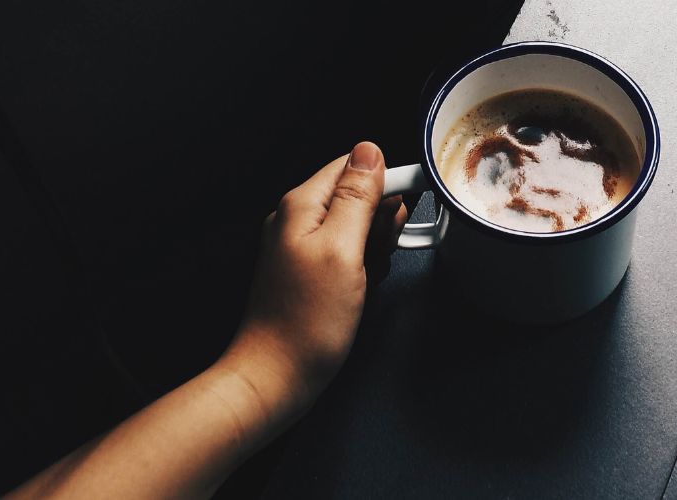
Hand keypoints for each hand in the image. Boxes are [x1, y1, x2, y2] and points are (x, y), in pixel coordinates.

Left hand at [228, 142, 406, 399]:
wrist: (276, 376)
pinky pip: (348, 254)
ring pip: (357, 227)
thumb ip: (357, 196)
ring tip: (363, 278)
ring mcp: (301, 246)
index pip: (354, 165)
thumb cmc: (306, 321)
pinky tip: (357, 291)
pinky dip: (362, 269)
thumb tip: (370, 150)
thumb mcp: (343, 249)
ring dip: (373, 249)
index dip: (387, 185)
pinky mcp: (309, 271)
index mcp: (302, 204)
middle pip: (357, 195)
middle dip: (380, 224)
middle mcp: (297, 219)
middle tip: (373, 255)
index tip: (400, 215)